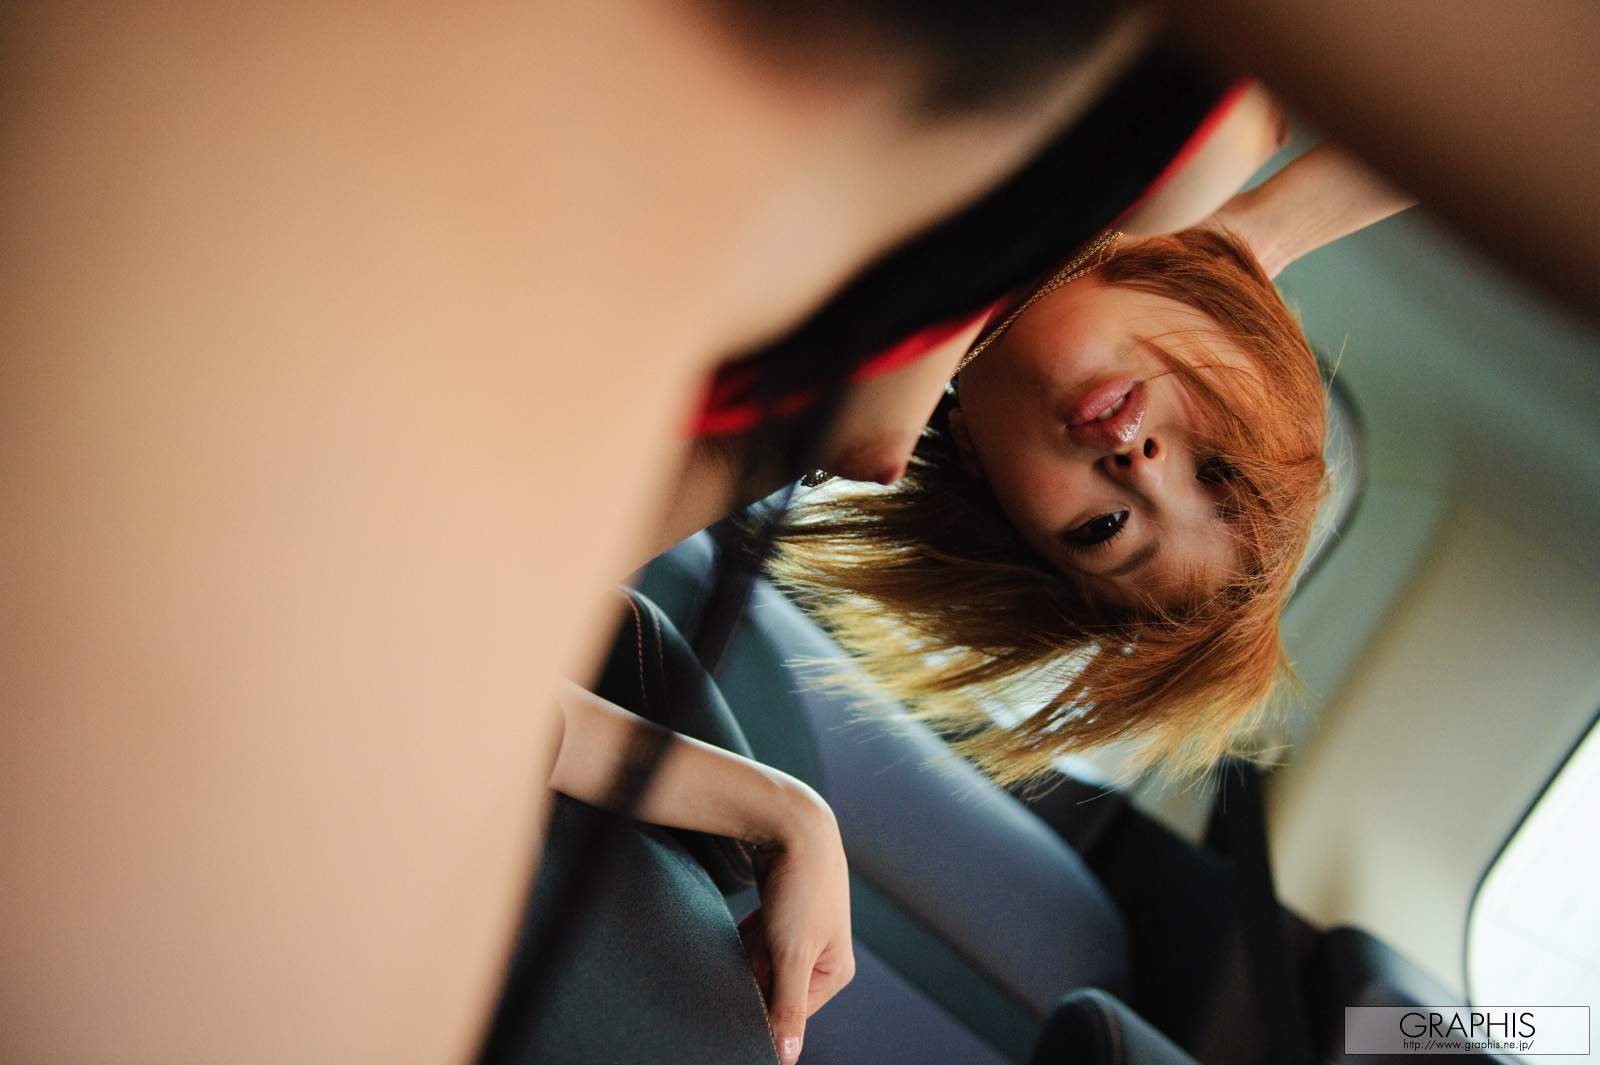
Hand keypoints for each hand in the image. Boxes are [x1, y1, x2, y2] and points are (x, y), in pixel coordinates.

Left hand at [738, 796, 853, 1064]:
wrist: (794, 825)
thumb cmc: (801, 888)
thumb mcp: (791, 953)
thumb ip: (786, 1008)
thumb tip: (787, 1059)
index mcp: (835, 972)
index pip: (789, 1011)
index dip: (761, 998)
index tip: (746, 979)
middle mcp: (824, 956)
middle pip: (773, 984)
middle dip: (755, 969)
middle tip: (758, 940)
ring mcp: (803, 934)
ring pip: (762, 961)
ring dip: (750, 949)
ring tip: (759, 922)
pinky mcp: (784, 914)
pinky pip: (758, 939)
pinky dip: (749, 934)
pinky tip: (751, 917)